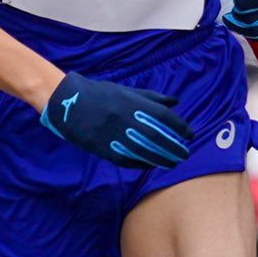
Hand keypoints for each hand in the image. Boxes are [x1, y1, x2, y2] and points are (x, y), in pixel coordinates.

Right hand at [40, 72, 192, 168]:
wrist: (68, 103)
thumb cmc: (101, 94)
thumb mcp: (126, 91)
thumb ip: (152, 97)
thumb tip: (176, 101)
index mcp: (132, 103)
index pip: (162, 116)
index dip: (179, 126)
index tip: (189, 135)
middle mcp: (125, 119)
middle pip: (156, 137)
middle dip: (173, 147)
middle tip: (185, 154)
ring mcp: (114, 135)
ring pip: (143, 151)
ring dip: (160, 159)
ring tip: (172, 163)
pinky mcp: (103, 149)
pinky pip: (126, 160)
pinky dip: (141, 164)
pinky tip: (150, 165)